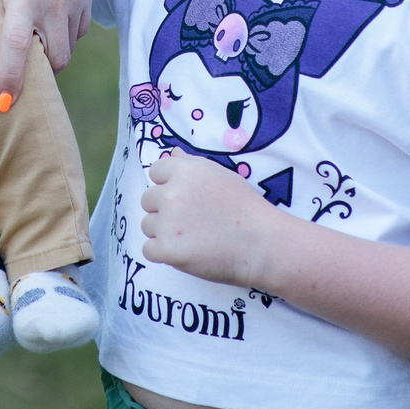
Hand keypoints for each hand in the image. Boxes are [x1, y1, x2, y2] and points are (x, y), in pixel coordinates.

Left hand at [0, 0, 91, 99]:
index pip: (18, 44)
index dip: (11, 77)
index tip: (3, 103)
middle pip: (53, 58)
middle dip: (36, 73)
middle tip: (14, 74)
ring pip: (68, 48)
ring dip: (50, 57)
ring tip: (27, 50)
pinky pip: (78, 33)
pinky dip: (63, 39)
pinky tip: (44, 28)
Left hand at [139, 151, 287, 286]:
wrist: (262, 243)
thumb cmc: (246, 208)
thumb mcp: (222, 174)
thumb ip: (191, 164)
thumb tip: (172, 153)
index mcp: (183, 171)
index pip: (155, 172)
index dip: (169, 186)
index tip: (187, 199)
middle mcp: (171, 193)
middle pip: (147, 200)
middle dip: (164, 210)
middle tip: (192, 222)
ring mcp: (167, 223)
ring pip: (148, 225)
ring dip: (164, 233)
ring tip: (193, 238)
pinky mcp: (167, 250)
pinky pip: (149, 250)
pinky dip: (164, 254)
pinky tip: (186, 252)